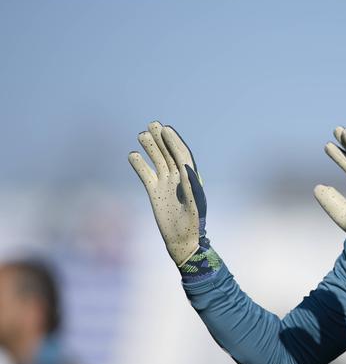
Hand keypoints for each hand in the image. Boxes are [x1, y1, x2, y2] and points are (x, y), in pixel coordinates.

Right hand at [128, 121, 206, 265]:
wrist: (183, 240)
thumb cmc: (193, 223)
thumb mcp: (194, 204)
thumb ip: (191, 185)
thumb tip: (186, 166)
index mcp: (191, 178)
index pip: (182, 155)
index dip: (174, 141)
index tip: (166, 129)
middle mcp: (178, 178)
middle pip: (169, 154)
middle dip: (162, 139)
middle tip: (153, 124)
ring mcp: (165, 184)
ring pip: (157, 161)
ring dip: (150, 148)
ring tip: (141, 134)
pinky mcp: (154, 192)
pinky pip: (145, 175)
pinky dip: (139, 165)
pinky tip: (132, 155)